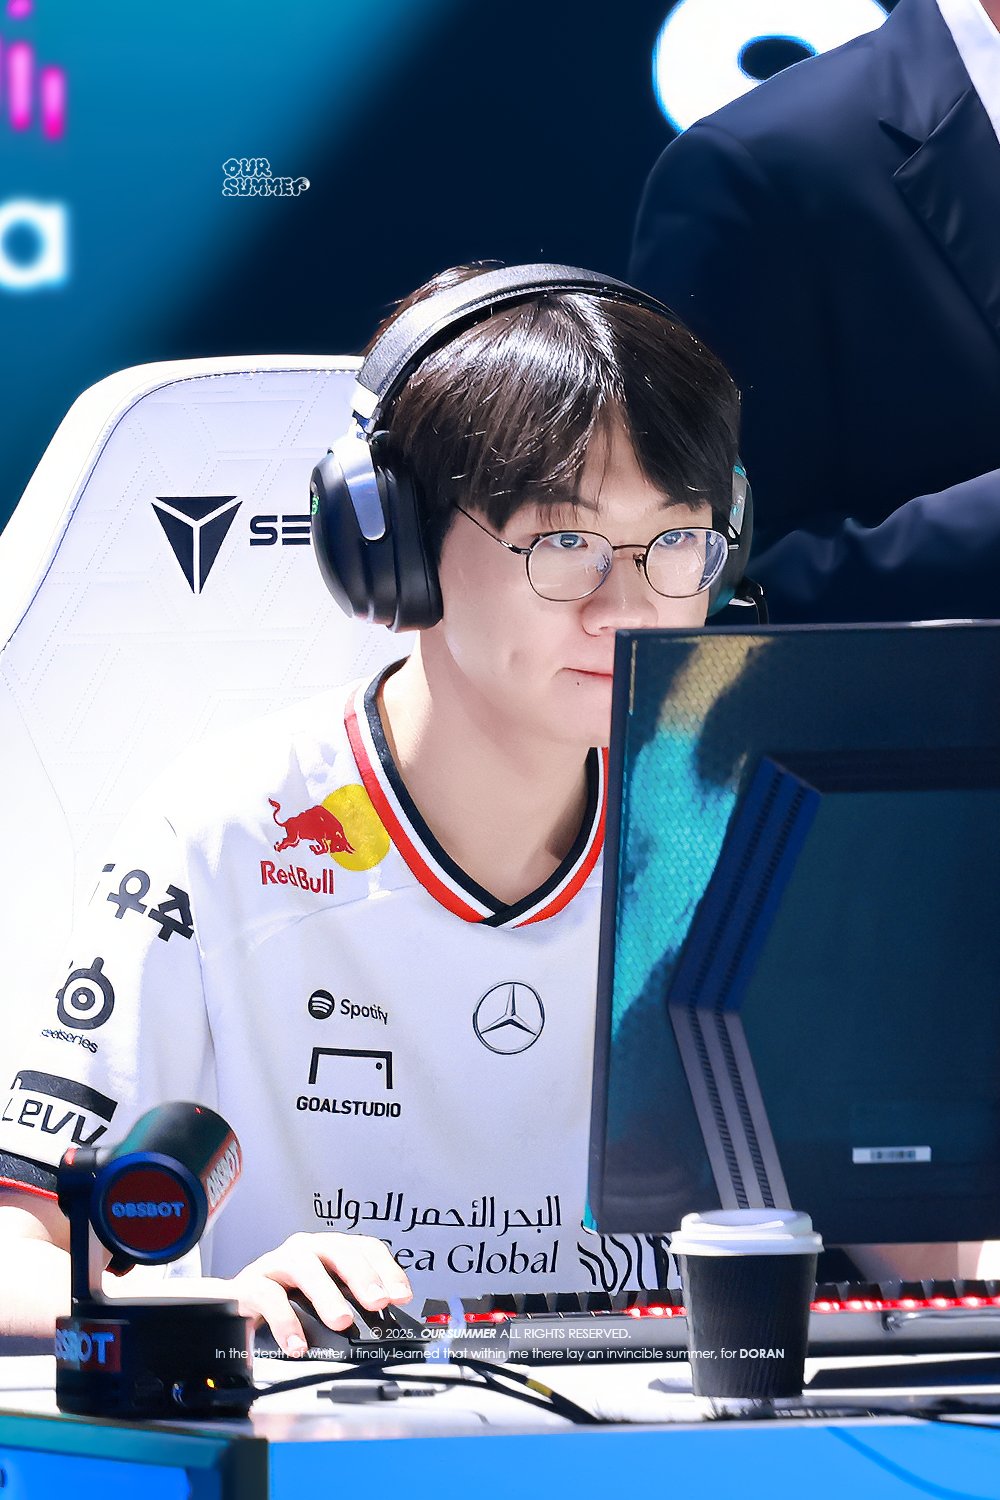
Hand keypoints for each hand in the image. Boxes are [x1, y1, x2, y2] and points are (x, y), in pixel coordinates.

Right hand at [227, 1231, 411, 1356]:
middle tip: (377, 1302)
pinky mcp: (250, 1284)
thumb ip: (351, 1306)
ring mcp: (276, 1263)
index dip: (386, 1269)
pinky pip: (268, 1296)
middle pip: (338, 1250)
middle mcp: (305, 1250)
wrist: (236, 1304)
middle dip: (361, 1275)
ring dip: (326, 1293)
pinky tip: (296, 1344)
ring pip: (304, 1267)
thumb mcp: (322, 1300)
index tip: (401, 1296)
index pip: (364, 1247)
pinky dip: (284, 1320)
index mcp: (328, 1251)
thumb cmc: (287, 1302)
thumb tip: (386, 1330)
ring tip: (341, 1320)